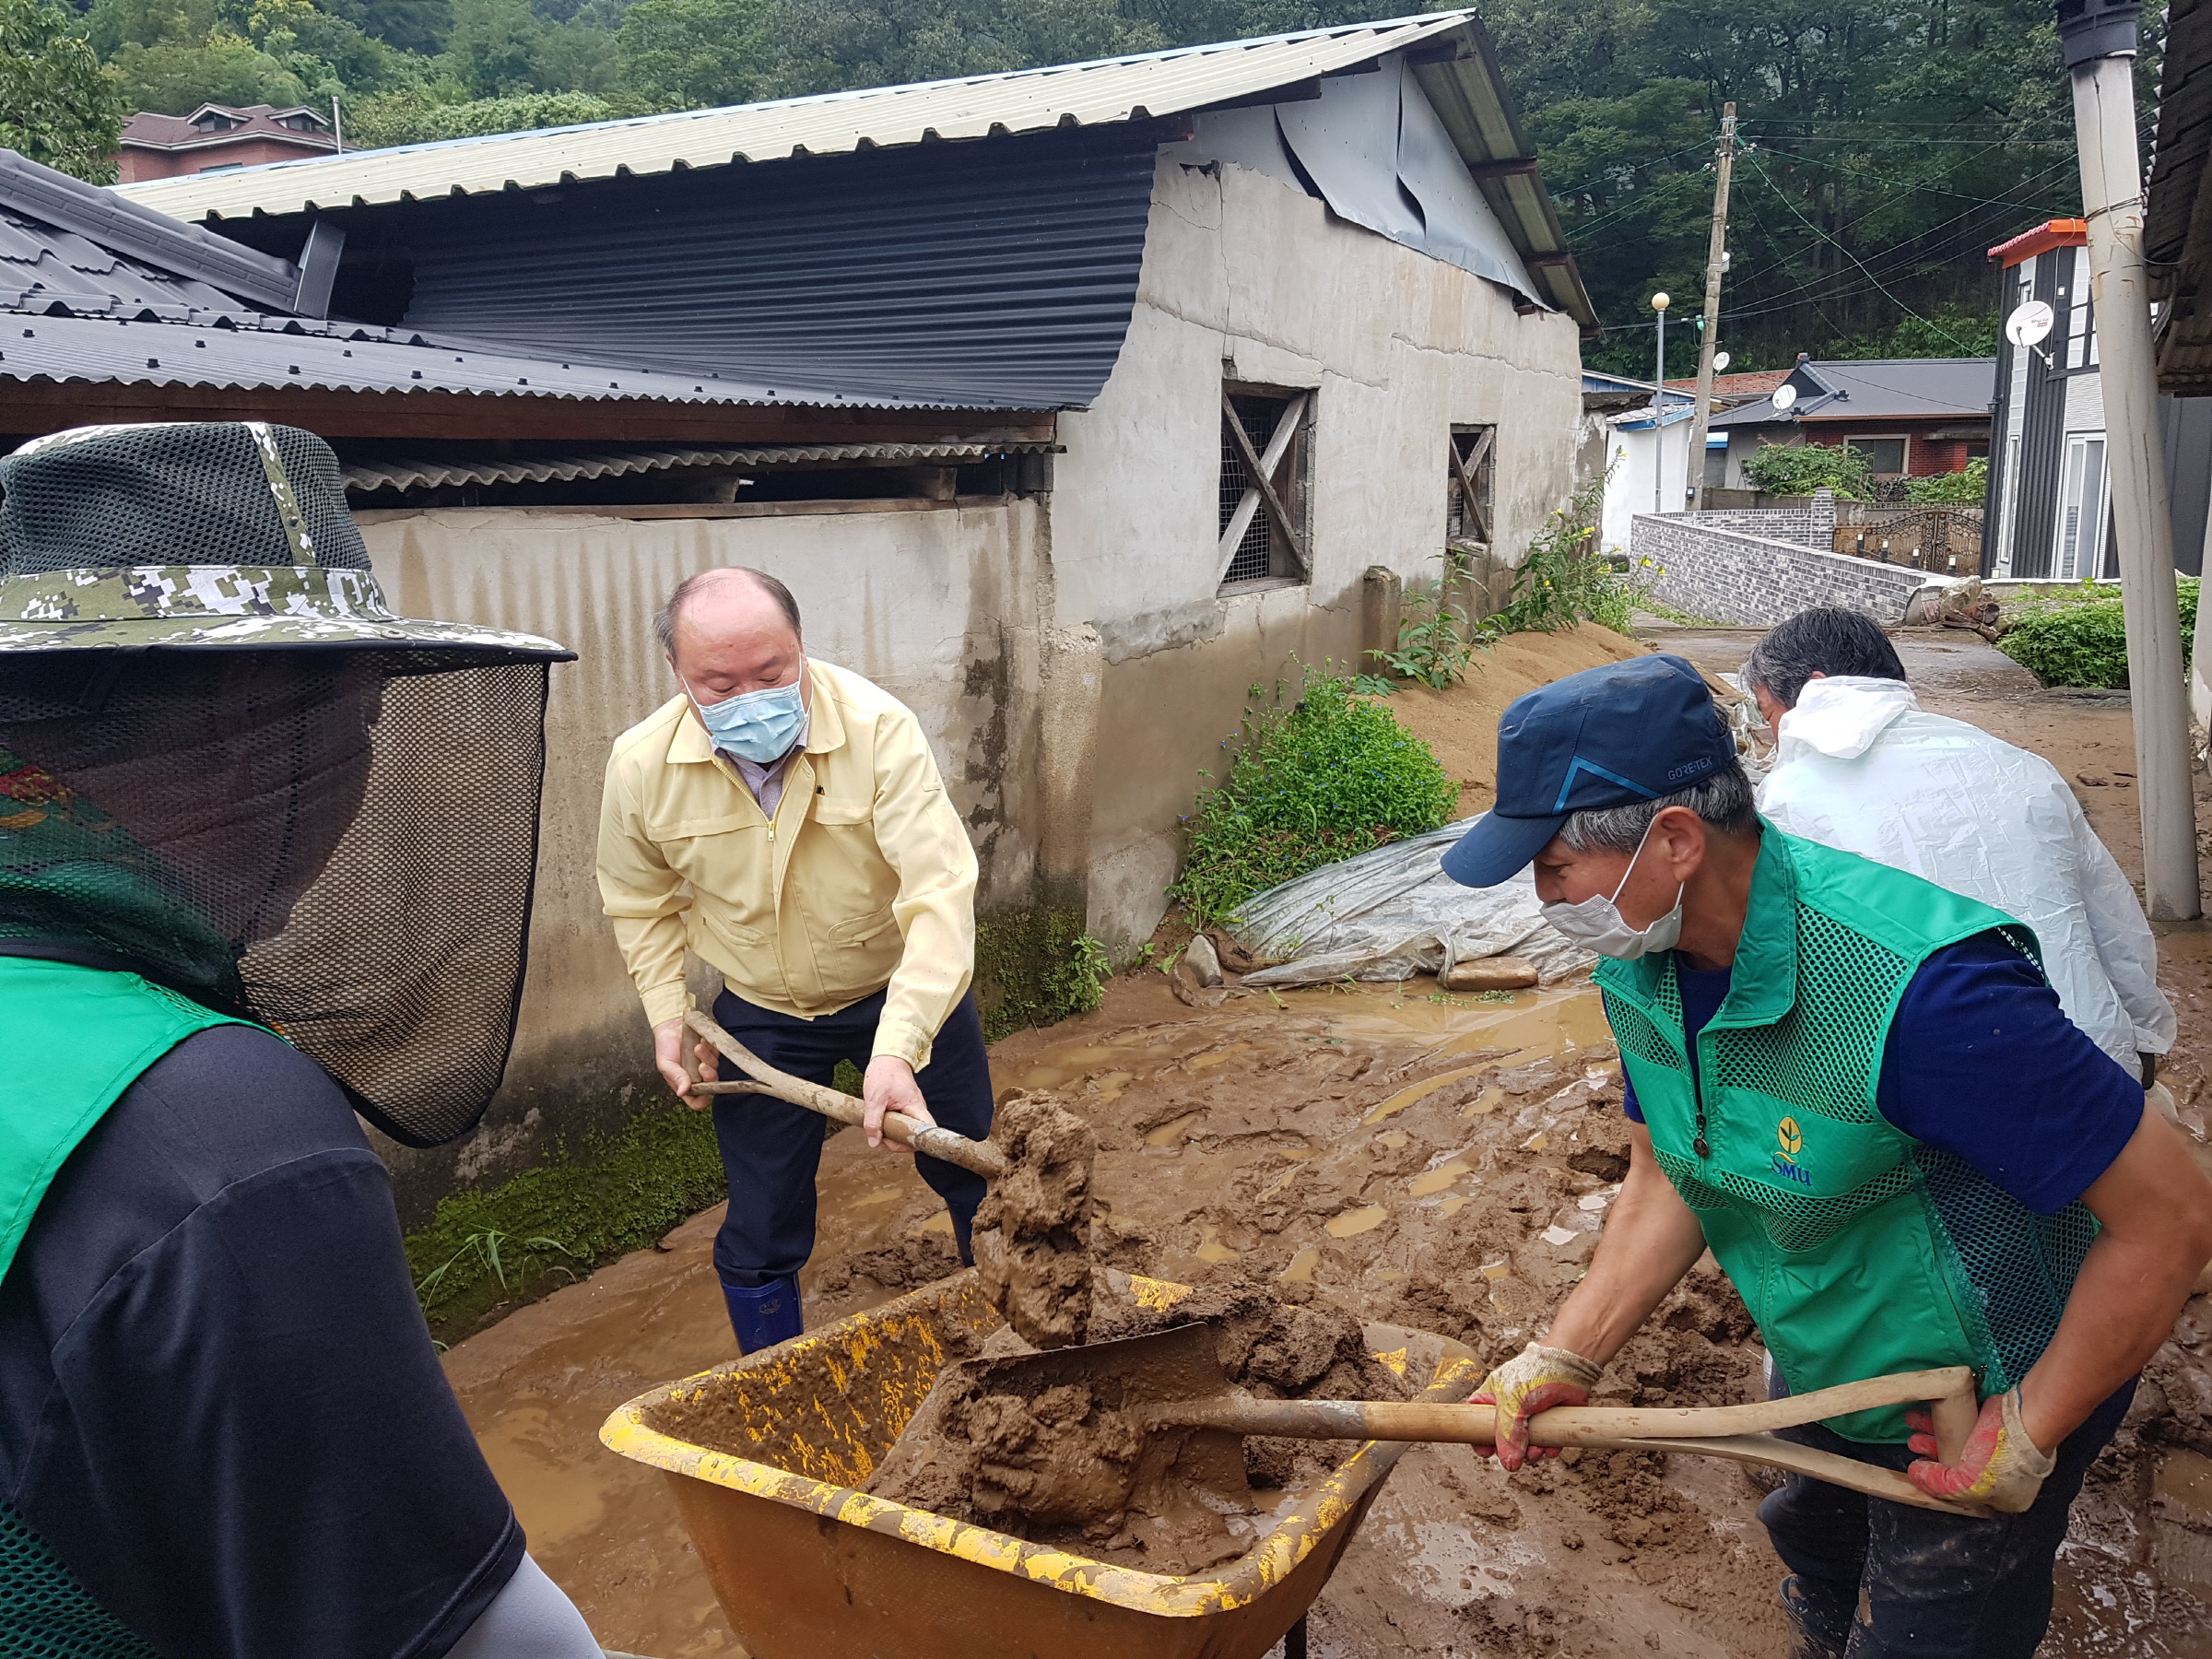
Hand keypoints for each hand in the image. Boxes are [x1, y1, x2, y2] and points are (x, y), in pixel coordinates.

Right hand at [654, 1016, 709, 1106]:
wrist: (671, 1025)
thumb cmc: (666, 1047)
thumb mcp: (666, 1064)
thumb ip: (676, 1077)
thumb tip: (682, 1092)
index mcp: (685, 1084)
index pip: (697, 1101)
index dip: (702, 1101)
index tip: (704, 1094)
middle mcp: (698, 1076)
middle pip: (711, 1084)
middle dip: (708, 1075)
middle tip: (701, 1066)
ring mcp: (706, 1063)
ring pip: (715, 1068)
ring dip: (707, 1058)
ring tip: (697, 1047)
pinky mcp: (712, 1051)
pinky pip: (717, 1052)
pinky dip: (710, 1047)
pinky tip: (701, 1041)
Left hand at [862, 1056, 933, 1148]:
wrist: (888, 1058)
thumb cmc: (883, 1074)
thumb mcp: (874, 1099)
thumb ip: (873, 1122)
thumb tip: (873, 1142)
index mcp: (915, 1106)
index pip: (925, 1131)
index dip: (914, 1143)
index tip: (897, 1143)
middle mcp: (918, 1109)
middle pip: (915, 1135)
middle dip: (899, 1141)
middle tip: (882, 1136)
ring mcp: (913, 1108)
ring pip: (908, 1129)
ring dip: (895, 1134)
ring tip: (880, 1127)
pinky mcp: (907, 1107)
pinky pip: (904, 1122)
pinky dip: (894, 1126)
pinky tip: (882, 1121)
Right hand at [1471, 1341, 1602, 1470]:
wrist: (1570, 1364)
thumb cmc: (1534, 1373)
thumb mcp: (1513, 1403)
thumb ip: (1508, 1433)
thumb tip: (1508, 1464)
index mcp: (1493, 1397)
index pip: (1477, 1419)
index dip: (1478, 1436)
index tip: (1486, 1452)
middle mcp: (1511, 1407)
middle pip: (1504, 1437)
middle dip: (1510, 1450)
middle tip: (1516, 1457)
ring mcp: (1532, 1415)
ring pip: (1526, 1444)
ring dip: (1531, 1453)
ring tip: (1536, 1453)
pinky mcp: (1552, 1420)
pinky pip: (1547, 1442)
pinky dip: (1549, 1448)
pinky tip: (1551, 1449)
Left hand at [1906, 1387, 2053, 1513]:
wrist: (2025, 1422)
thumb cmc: (2008, 1458)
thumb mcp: (1969, 1486)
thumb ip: (1942, 1486)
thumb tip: (1919, 1476)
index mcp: (1999, 1498)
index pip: (1962, 1496)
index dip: (1938, 1484)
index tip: (1920, 1471)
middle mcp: (1996, 1475)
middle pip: (1956, 1468)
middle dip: (1932, 1457)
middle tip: (1915, 1448)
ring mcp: (1992, 1450)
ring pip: (1955, 1444)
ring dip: (1931, 1438)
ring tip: (1915, 1431)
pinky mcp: (1987, 1427)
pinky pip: (1958, 1425)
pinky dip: (1941, 1422)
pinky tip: (1925, 1417)